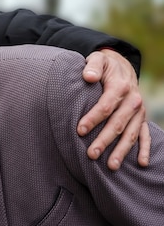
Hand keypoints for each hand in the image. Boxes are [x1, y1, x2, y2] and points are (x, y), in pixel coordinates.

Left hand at [78, 49, 149, 169]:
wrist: (122, 66)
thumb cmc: (104, 65)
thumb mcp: (98, 59)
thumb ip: (93, 66)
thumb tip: (89, 76)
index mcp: (120, 87)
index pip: (105, 106)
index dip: (92, 119)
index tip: (79, 130)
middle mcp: (133, 101)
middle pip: (117, 124)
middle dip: (104, 140)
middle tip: (91, 154)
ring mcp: (139, 111)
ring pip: (130, 133)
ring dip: (121, 150)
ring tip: (110, 166)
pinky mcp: (142, 118)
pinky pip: (145, 135)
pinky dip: (144, 149)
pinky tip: (141, 163)